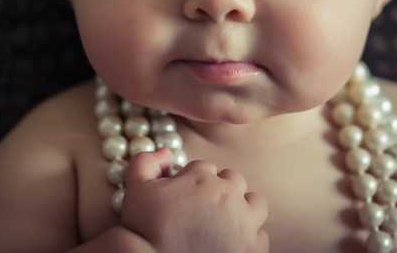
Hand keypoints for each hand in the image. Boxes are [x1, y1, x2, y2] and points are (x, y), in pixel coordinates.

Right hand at [120, 148, 268, 252]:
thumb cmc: (146, 232)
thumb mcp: (135, 190)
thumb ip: (146, 162)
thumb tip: (166, 153)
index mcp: (202, 178)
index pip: (203, 167)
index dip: (191, 181)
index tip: (184, 196)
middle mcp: (228, 195)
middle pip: (232, 180)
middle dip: (219, 189)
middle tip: (203, 209)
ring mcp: (244, 222)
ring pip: (254, 203)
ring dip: (243, 208)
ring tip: (225, 222)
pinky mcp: (254, 248)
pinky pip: (260, 236)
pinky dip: (248, 238)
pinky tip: (230, 244)